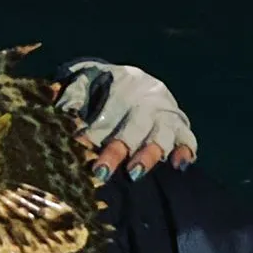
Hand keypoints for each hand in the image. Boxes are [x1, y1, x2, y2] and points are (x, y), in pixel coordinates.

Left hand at [54, 60, 197, 181]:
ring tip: (135, 173)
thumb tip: (64, 110)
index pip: (106, 113)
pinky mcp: (181, 126)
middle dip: (117, 150)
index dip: (91, 133)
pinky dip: (185, 152)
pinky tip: (178, 166)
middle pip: (133, 126)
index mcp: (123, 83)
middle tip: (101, 171)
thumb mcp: (86, 79)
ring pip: (161, 135)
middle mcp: (147, 99)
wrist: (134, 79)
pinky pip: (188, 139)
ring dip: (148, 155)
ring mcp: (166, 113)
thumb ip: (74, 93)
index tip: (77, 148)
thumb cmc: (103, 85)